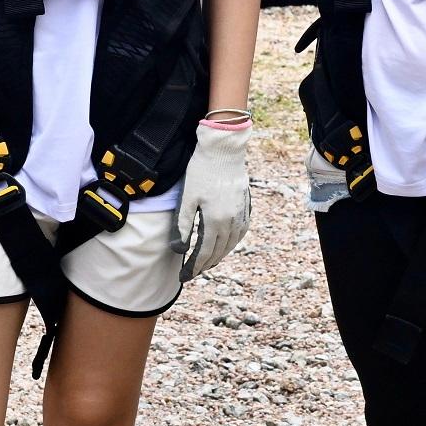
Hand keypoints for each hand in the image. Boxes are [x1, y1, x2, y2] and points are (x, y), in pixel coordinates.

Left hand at [173, 118, 252, 280]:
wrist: (224, 150)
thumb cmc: (202, 171)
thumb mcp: (187, 198)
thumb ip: (183, 225)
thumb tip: (179, 249)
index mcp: (215, 220)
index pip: (204, 253)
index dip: (194, 267)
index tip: (185, 276)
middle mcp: (231, 221)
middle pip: (218, 252)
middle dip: (205, 265)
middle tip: (194, 272)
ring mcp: (241, 214)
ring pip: (231, 244)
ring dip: (219, 256)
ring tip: (208, 262)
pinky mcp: (246, 206)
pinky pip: (241, 232)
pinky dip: (232, 243)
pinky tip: (226, 244)